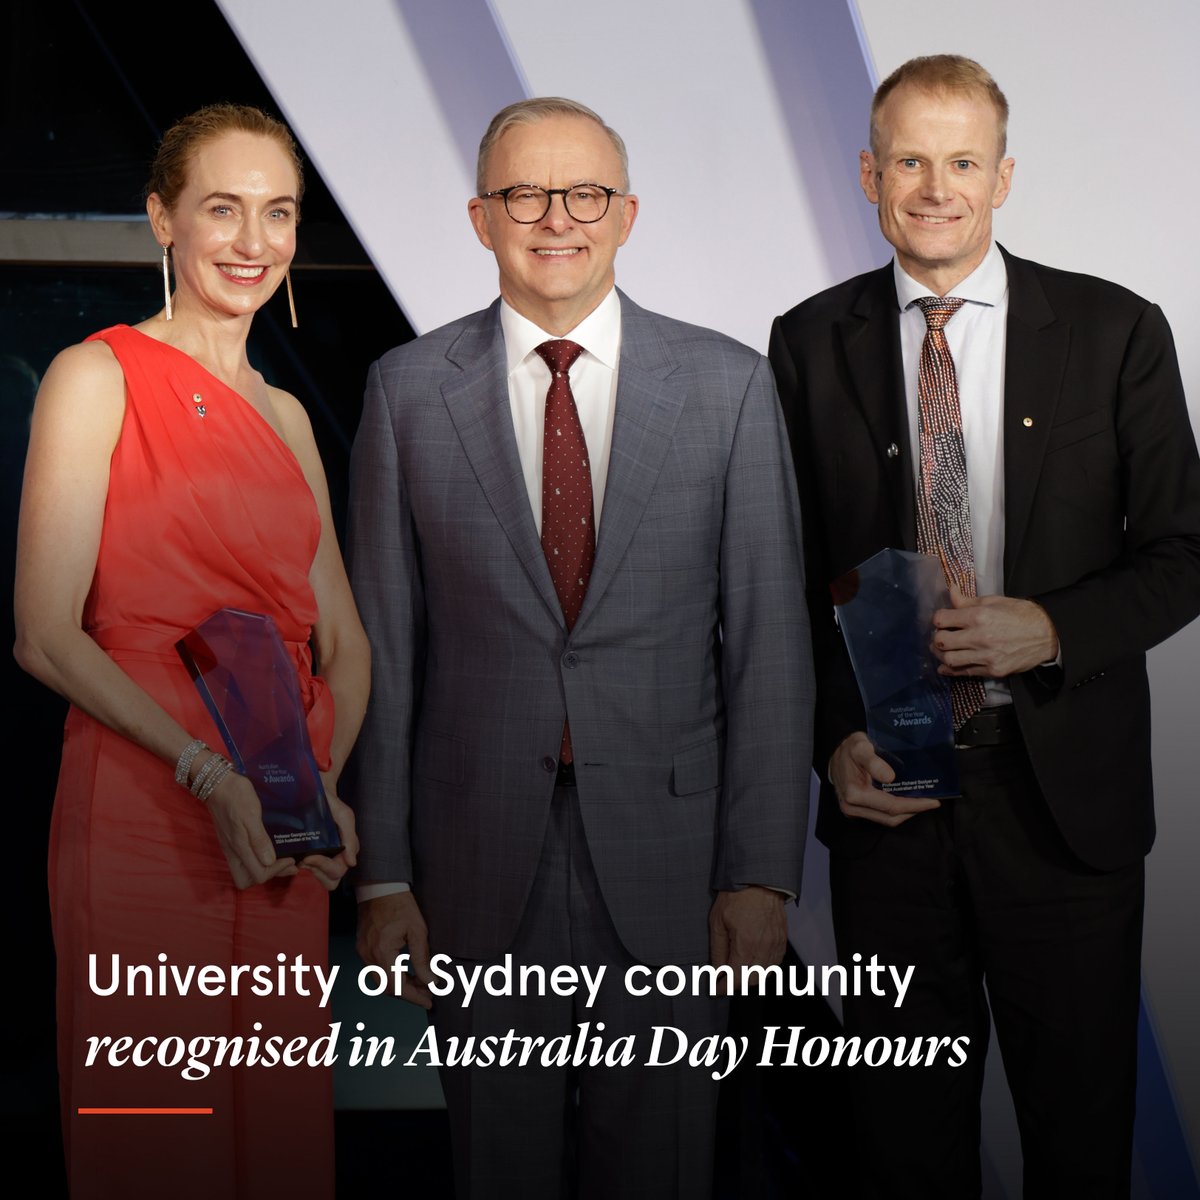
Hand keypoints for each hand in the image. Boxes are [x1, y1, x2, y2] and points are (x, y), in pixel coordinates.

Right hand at [205, 768, 297, 888]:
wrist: (217, 782)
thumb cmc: (237, 796)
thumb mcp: (251, 815)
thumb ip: (259, 839)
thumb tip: (269, 862)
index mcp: (238, 848)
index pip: (258, 875)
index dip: (276, 871)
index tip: (290, 858)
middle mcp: (233, 852)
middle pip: (248, 879)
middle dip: (270, 875)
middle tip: (288, 863)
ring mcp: (230, 847)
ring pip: (246, 870)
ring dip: (265, 869)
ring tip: (284, 859)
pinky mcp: (231, 840)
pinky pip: (244, 859)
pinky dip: (258, 860)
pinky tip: (270, 849)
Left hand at [299, 777, 358, 890]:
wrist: (314, 791)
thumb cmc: (331, 803)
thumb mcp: (344, 816)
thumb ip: (350, 838)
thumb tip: (352, 863)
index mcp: (345, 849)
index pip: (338, 871)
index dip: (324, 866)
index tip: (310, 855)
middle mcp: (336, 856)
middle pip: (331, 880)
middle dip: (318, 870)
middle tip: (305, 858)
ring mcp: (323, 857)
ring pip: (321, 879)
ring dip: (311, 872)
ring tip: (301, 857)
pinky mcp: (310, 855)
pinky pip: (309, 871)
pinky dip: (301, 868)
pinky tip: (295, 856)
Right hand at [356, 891, 433, 1008]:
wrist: (380, 887)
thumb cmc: (400, 904)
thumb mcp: (417, 929)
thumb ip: (422, 958)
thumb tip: (431, 981)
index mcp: (382, 951)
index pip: (397, 986)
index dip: (414, 996)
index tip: (430, 1001)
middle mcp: (368, 955)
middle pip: (387, 988)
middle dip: (408, 994)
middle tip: (428, 994)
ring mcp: (363, 952)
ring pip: (381, 981)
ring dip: (400, 986)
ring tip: (421, 984)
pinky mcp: (363, 948)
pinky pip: (376, 971)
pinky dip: (392, 976)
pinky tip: (407, 973)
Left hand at [709, 886, 787, 991]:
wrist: (758, 880)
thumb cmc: (737, 897)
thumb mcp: (717, 922)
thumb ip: (718, 950)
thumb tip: (716, 971)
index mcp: (746, 944)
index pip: (735, 978)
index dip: (724, 988)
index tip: (716, 990)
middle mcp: (764, 948)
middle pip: (751, 981)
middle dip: (736, 984)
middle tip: (724, 980)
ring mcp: (775, 944)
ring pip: (764, 974)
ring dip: (750, 978)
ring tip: (737, 971)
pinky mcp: (782, 940)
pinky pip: (775, 963)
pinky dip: (764, 968)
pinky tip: (754, 962)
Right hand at [830, 731, 939, 825]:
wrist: (834, 753)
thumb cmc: (848, 749)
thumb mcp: (860, 746)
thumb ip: (873, 761)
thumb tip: (890, 777)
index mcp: (854, 793)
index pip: (891, 806)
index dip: (914, 805)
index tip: (932, 801)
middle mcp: (852, 806)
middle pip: (890, 817)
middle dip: (914, 810)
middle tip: (931, 802)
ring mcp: (853, 810)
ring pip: (886, 820)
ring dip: (906, 813)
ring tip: (921, 802)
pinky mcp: (856, 810)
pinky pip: (880, 816)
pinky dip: (896, 812)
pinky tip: (906, 802)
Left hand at [932, 586, 1058, 677]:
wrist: (1047, 634)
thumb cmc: (1021, 614)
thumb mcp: (994, 601)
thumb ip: (967, 600)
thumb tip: (950, 590)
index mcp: (978, 616)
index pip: (942, 620)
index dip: (938, 619)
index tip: (941, 620)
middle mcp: (980, 637)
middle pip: (942, 641)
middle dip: (937, 637)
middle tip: (940, 636)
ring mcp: (986, 656)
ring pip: (950, 660)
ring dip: (941, 655)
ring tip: (942, 650)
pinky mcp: (993, 670)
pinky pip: (965, 673)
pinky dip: (952, 670)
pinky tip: (946, 666)